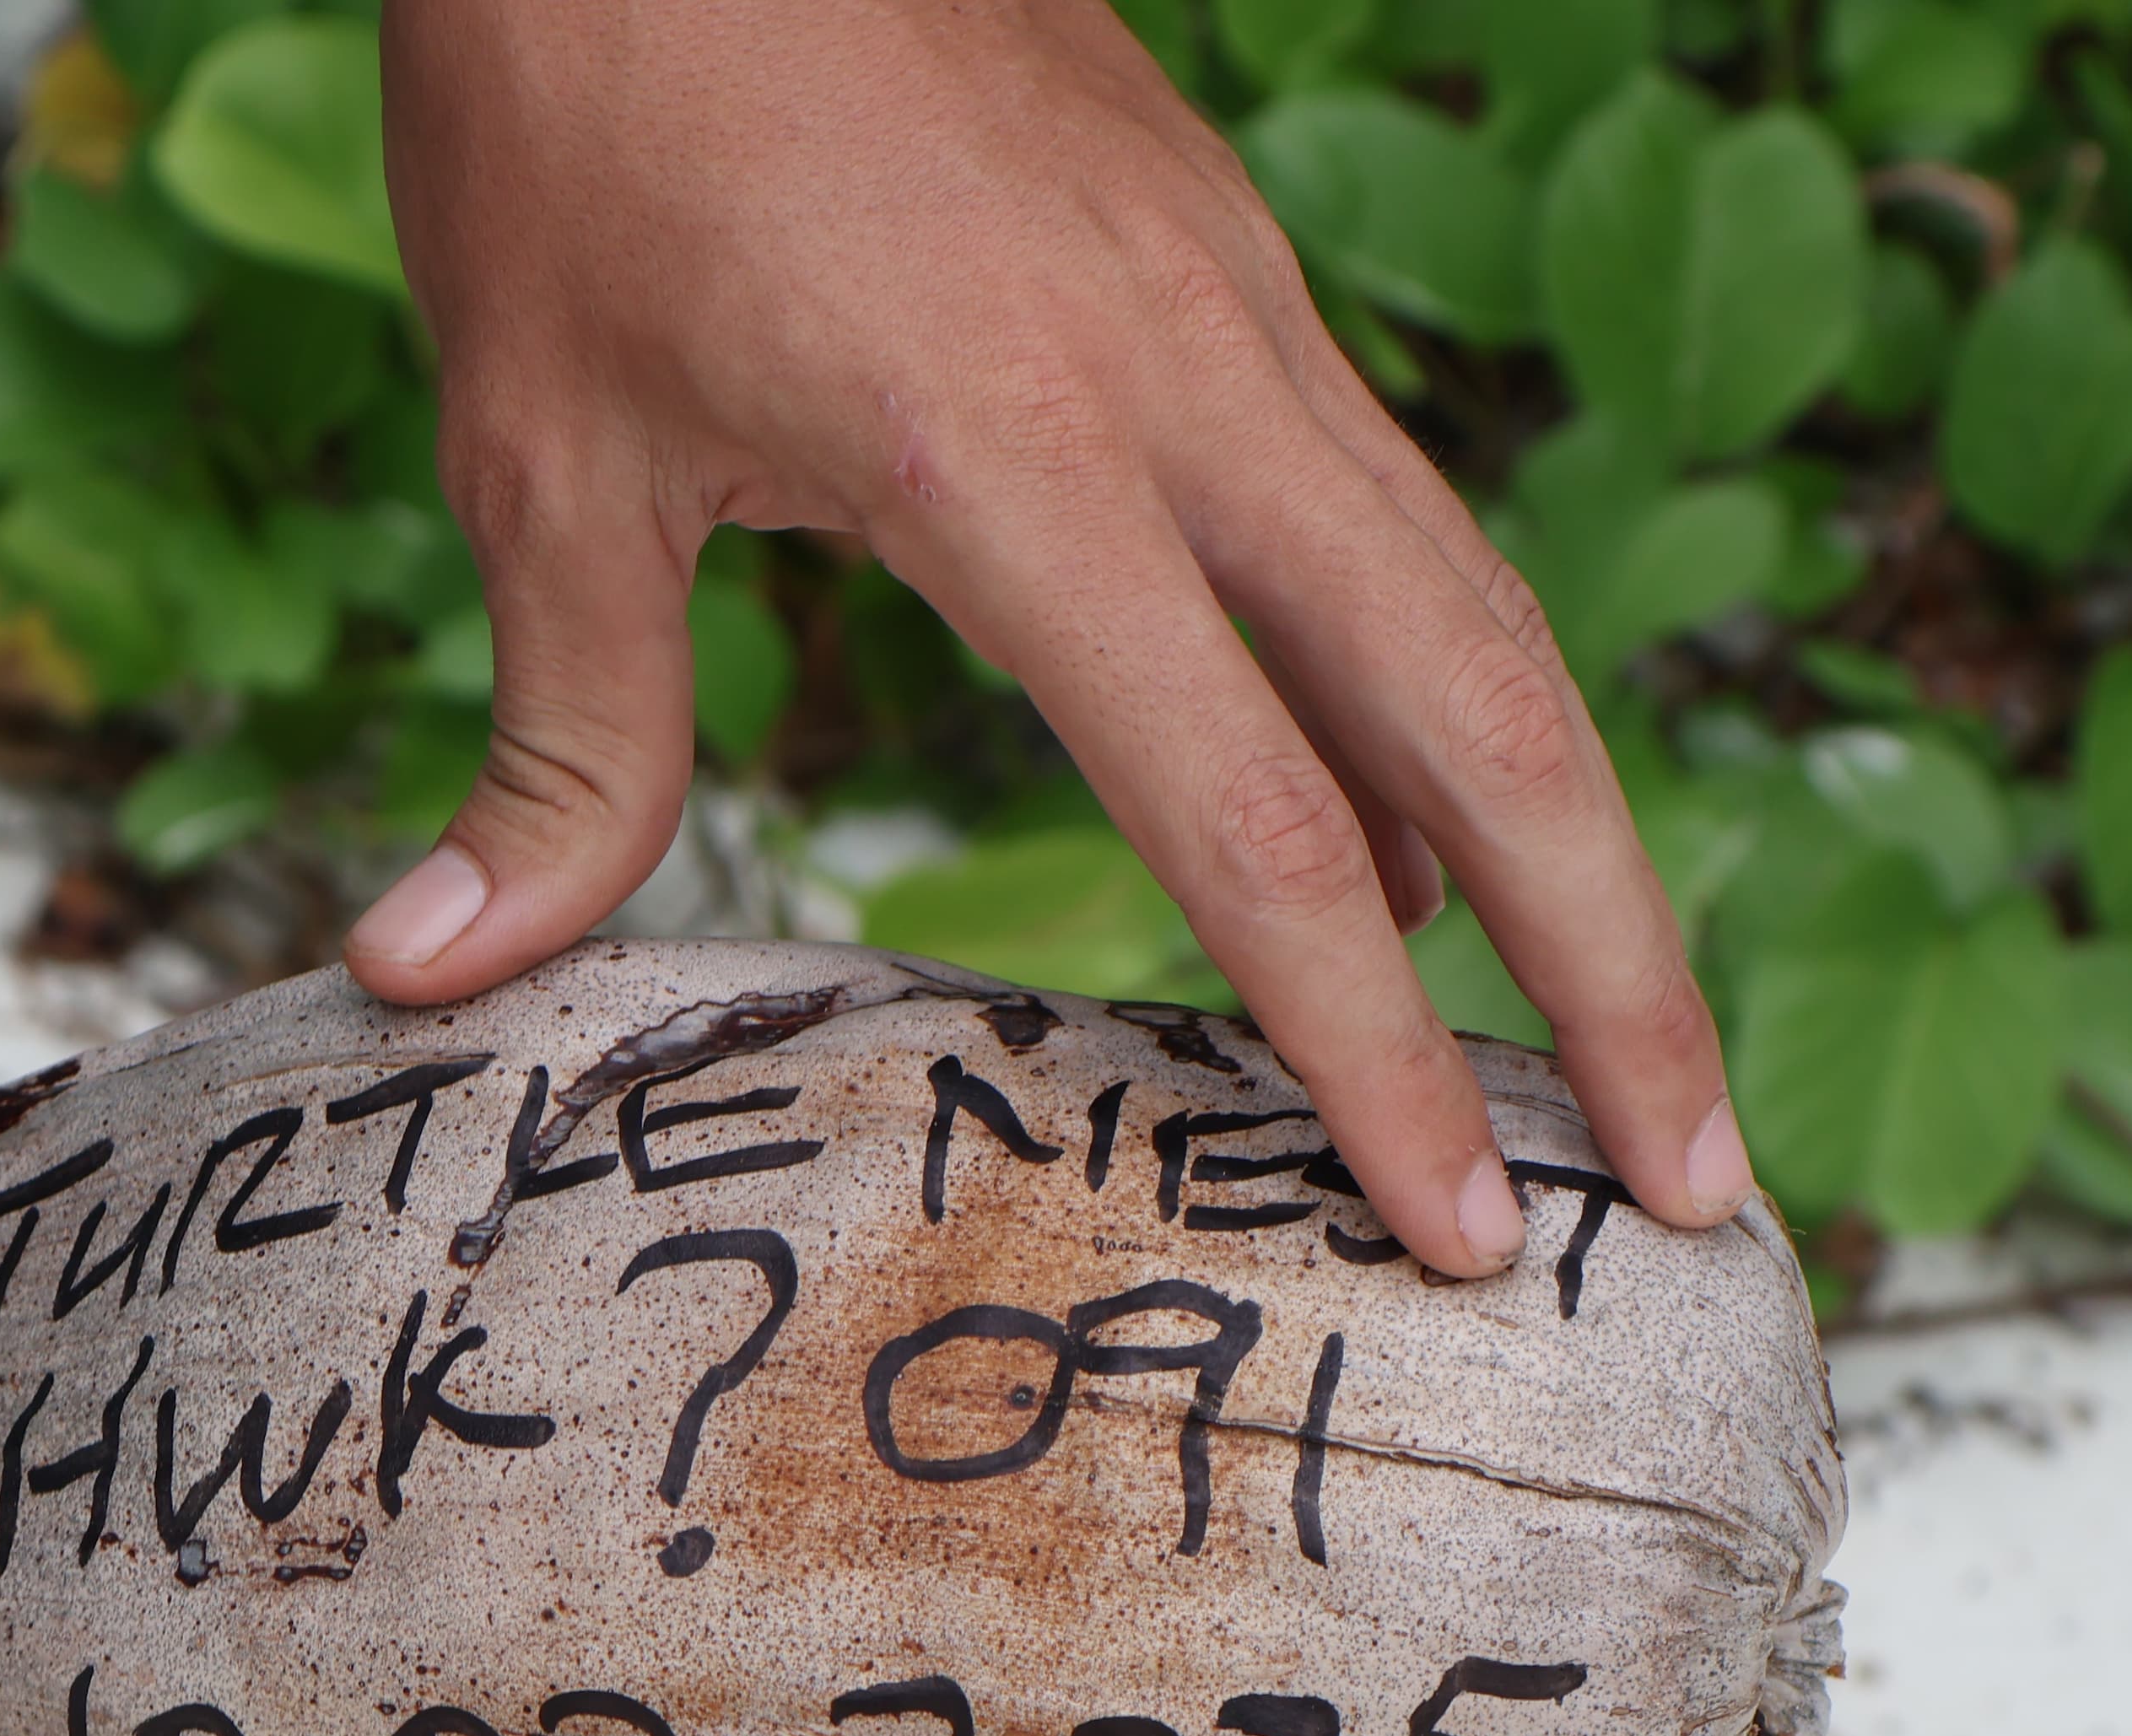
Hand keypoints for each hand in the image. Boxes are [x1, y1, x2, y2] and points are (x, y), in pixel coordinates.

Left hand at [352, 0, 1750, 1274]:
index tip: (1458, 1227)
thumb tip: (432, 973)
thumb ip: (558, 734)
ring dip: (1576, 838)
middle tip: (1698, 1187)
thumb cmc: (583, 97)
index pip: (1257, 825)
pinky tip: (1404, 839)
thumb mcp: (540, 438)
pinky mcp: (1226, 262)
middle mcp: (1186, 381)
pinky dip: (1430, 699)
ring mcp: (1235, 307)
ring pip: (1477, 607)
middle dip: (1619, 971)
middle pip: (1489, 716)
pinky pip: (1382, 518)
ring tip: (1623, 1044)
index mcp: (1013, 458)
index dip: (1371, 1056)